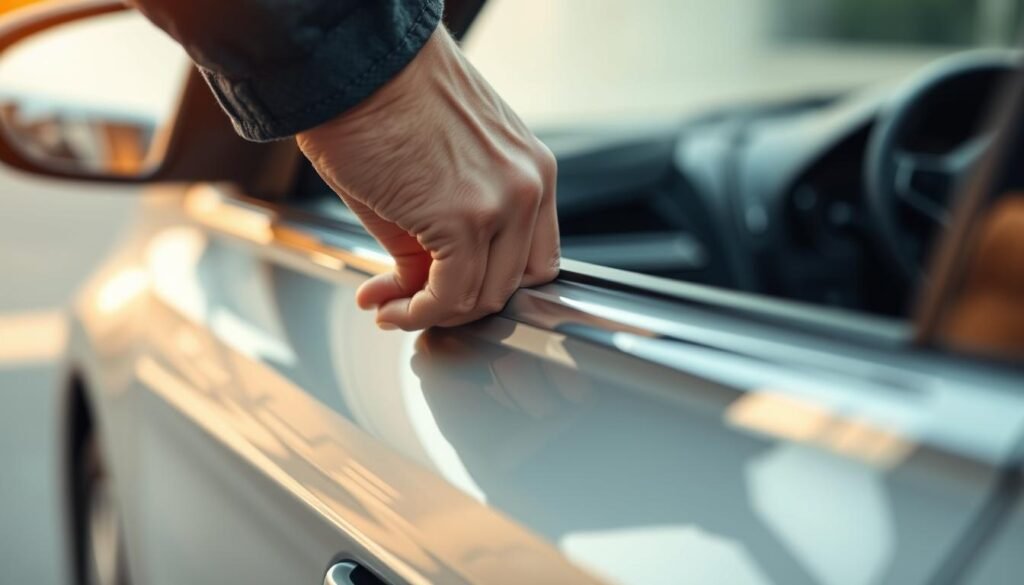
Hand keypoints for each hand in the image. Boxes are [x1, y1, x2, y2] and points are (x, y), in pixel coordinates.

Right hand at [297, 25, 558, 330]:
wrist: (353, 64)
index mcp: (532, 171)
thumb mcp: (431, 179)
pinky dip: (417, 314)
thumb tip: (416, 295)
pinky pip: (448, 297)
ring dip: (432, 313)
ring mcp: (502, 203)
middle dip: (456, 305)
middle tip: (411, 303)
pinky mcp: (462, 219)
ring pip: (482, 298)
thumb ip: (438, 242)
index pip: (533, 258)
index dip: (489, 287)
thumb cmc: (383, 104)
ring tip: (391, 305)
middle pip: (511, 285)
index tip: (447, 293)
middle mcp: (529, 186)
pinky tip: (388, 308)